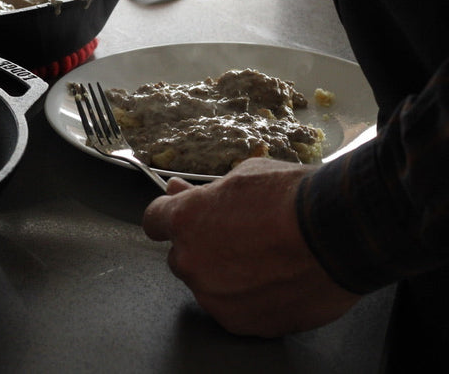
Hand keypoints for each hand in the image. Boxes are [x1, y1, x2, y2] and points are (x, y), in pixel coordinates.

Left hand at [143, 158, 360, 336]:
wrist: (342, 233)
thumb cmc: (297, 198)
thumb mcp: (244, 175)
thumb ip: (204, 191)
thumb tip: (179, 191)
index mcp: (186, 220)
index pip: (154, 221)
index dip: (170, 217)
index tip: (181, 218)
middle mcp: (191, 261)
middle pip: (181, 256)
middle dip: (202, 247)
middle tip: (240, 237)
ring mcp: (214, 296)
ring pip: (208, 285)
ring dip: (226, 275)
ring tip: (267, 258)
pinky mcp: (240, 322)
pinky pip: (234, 309)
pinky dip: (249, 299)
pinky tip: (276, 279)